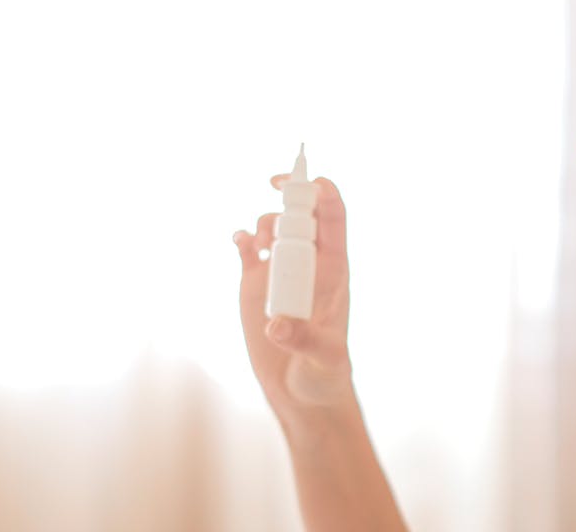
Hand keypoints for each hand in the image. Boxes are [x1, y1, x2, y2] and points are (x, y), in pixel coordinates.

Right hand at [231, 174, 356, 424]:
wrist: (301, 394)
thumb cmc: (324, 375)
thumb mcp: (323, 359)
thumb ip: (304, 340)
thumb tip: (276, 326)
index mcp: (335, 271)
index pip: (333, 218)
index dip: (323, 192)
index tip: (306, 180)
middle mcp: (308, 265)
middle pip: (300, 213)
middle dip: (288, 196)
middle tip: (275, 195)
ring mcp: (280, 273)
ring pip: (273, 227)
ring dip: (265, 223)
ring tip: (258, 244)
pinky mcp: (255, 285)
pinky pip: (247, 250)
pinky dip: (242, 238)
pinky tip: (241, 243)